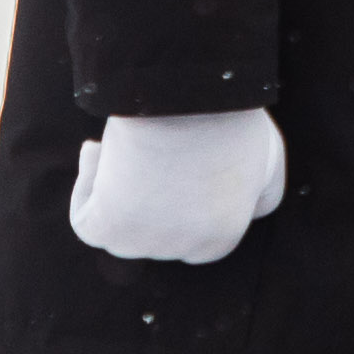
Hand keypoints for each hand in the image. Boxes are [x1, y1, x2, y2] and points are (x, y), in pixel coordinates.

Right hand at [69, 109, 287, 264]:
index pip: (197, 234)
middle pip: (158, 226)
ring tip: (123, 142)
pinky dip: (85, 184)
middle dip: (154, 191)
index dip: (185, 197)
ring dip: (117, 184)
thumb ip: (263, 195)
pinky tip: (96, 149)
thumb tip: (248, 209)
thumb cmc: (232, 123)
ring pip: (123, 223)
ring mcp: (142, 244)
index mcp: (222, 239)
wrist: (192, 104)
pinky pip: (85, 221)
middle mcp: (181, 250)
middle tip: (151, 148)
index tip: (177, 165)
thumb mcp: (269, 162)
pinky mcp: (107, 229)